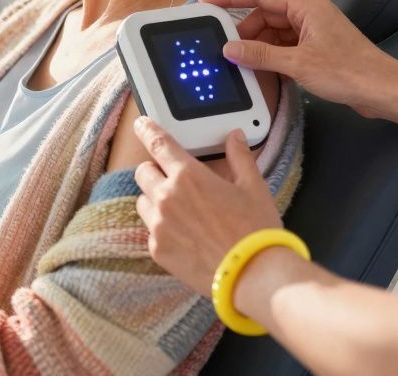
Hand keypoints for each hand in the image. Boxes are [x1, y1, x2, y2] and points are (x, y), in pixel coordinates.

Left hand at [133, 117, 281, 297]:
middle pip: (143, 172)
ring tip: (181, 211)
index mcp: (188, 176)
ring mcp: (159, 225)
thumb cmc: (255, 230)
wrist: (253, 274)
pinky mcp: (157, 250)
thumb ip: (240, 157)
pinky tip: (185, 236)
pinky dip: (162, 229)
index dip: (147, 130)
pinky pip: (150, 231)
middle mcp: (167, 197)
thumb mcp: (253, 187)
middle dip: (155, 171)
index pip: (158, 143)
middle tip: (174, 180)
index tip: (141, 124)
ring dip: (155, 200)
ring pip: (143, 201)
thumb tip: (235, 136)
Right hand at [199, 0, 397, 117]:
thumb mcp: (297, 63)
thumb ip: (260, 54)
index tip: (208, 3)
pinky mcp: (316, 47)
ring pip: (273, 31)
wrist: (382, 90)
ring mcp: (312, 30)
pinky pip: (284, 45)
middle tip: (225, 48)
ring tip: (241, 62)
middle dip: (244, 31)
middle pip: (265, 14)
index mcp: (306, 6)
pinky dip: (270, 54)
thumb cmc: (349, 71)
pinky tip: (260, 68)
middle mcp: (309, 13)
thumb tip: (230, 49)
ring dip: (257, 45)